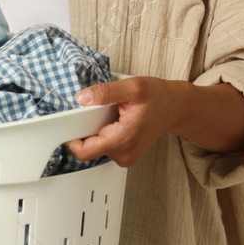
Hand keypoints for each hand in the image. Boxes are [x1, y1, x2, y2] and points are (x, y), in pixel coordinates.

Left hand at [62, 76, 181, 168]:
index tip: (67, 124)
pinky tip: (113, 121)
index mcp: (123, 139)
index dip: (71, 139)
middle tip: (94, 112)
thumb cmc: (158, 97)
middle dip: (85, 130)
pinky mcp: (126, 155)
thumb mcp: (133, 87)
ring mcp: (125, 157)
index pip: (84, 151)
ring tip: (109, 115)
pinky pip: (104, 147)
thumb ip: (106, 92)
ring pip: (96, 148)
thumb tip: (82, 98)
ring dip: (96, 131)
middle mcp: (123, 154)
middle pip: (88, 149)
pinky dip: (103, 134)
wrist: (176, 107)